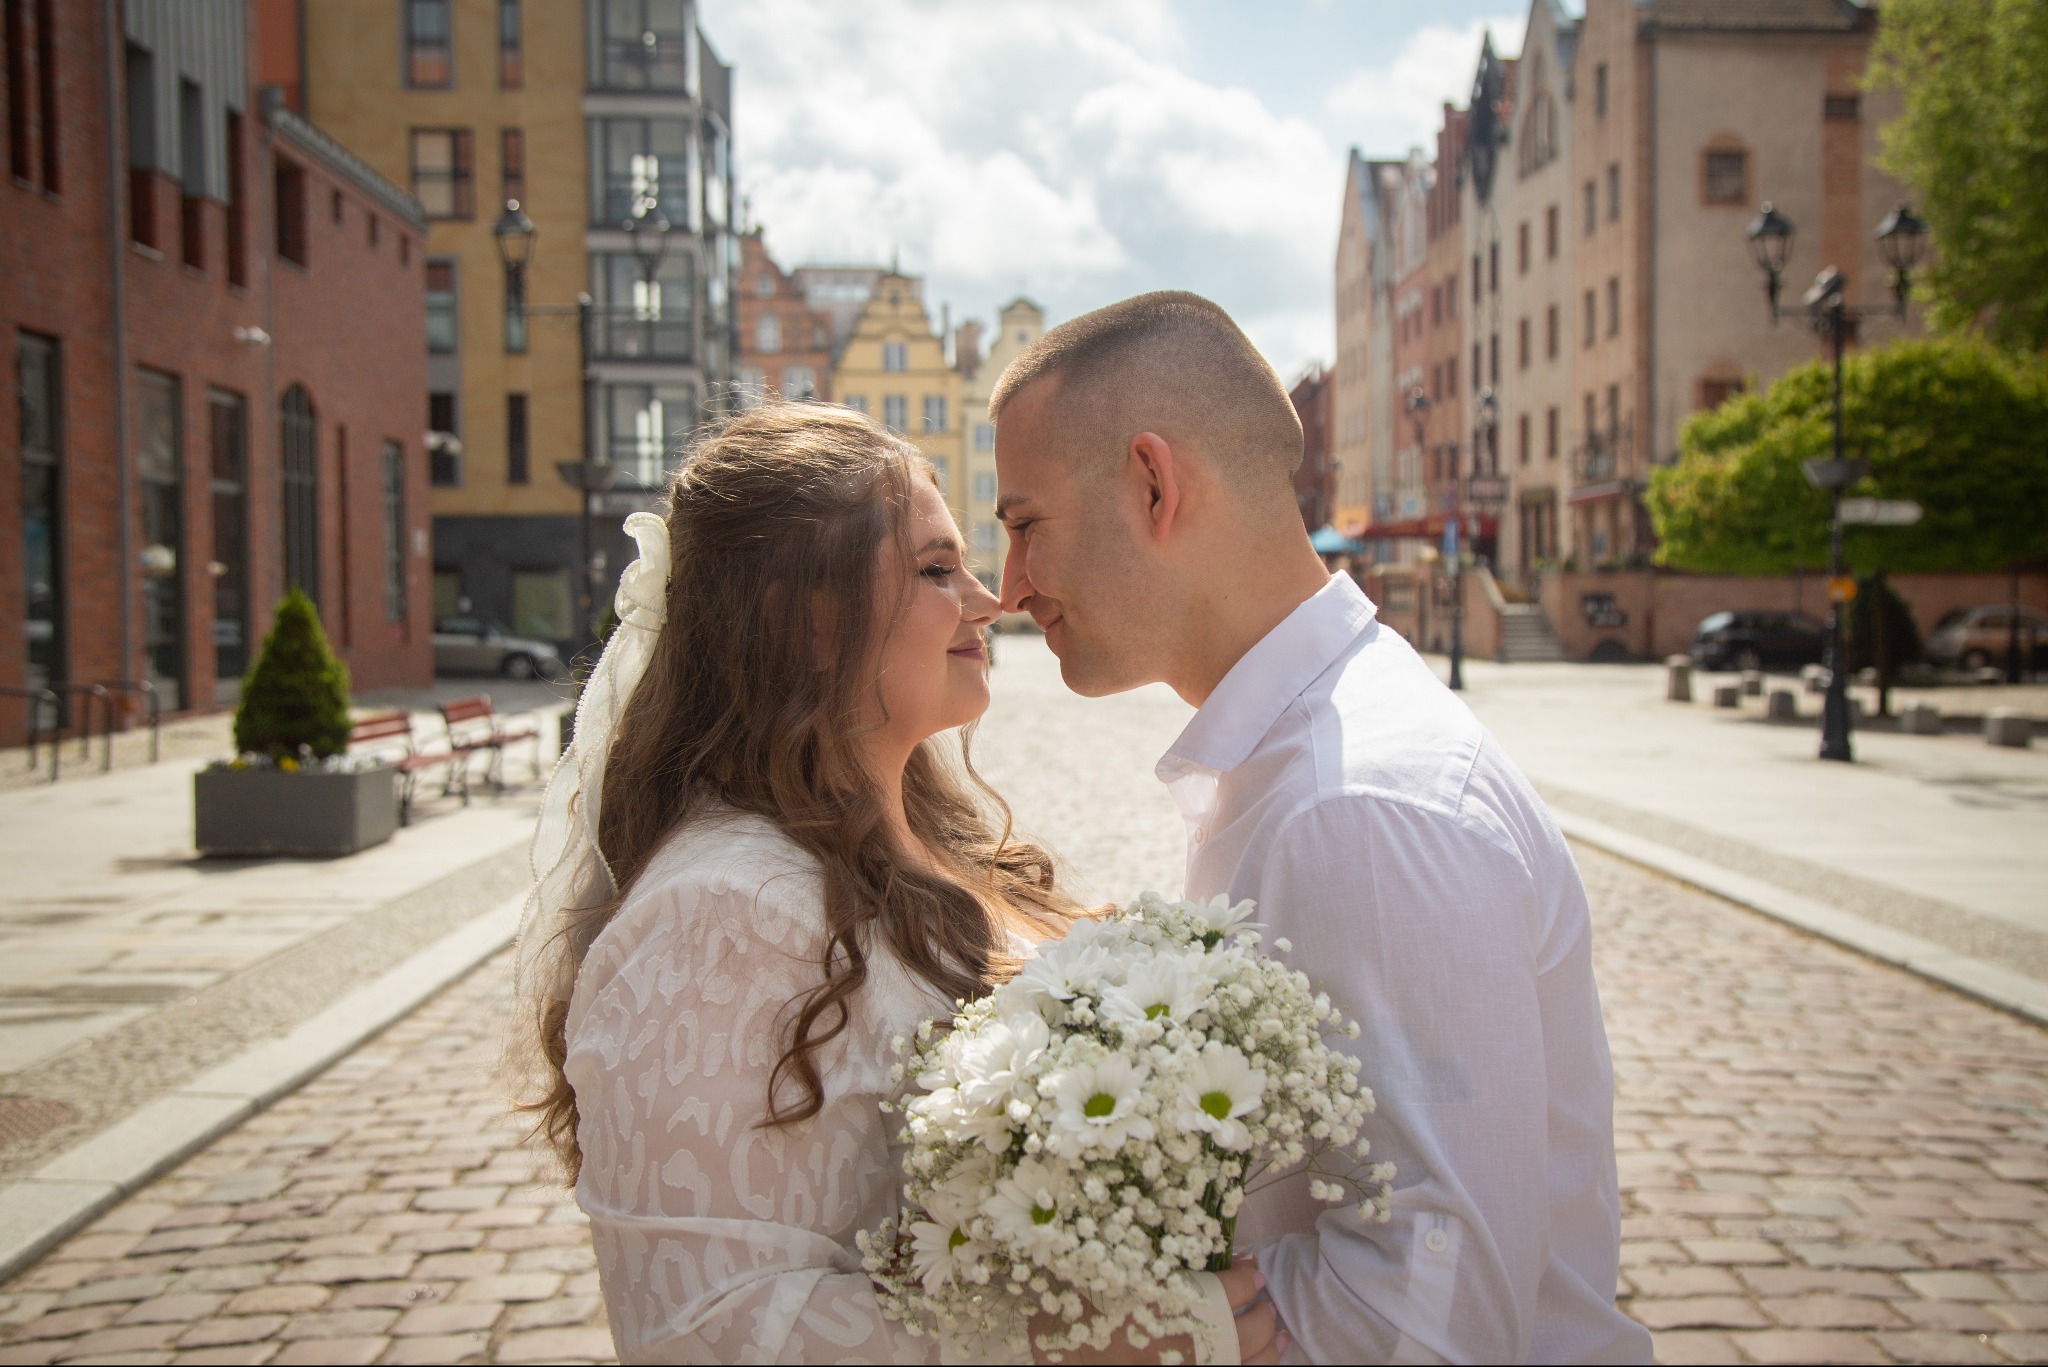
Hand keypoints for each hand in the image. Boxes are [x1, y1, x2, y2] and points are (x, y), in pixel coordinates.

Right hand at [1026, 1257, 1287, 1364]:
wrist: (1045, 1358)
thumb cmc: (1068, 1310)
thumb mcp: (1098, 1262)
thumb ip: (1125, 1234)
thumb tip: (1138, 1193)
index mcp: (1175, 1302)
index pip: (1230, 1288)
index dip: (1244, 1275)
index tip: (1249, 1263)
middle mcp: (1191, 1341)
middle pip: (1247, 1330)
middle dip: (1261, 1311)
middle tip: (1264, 1294)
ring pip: (1247, 1364)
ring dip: (1267, 1347)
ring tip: (1276, 1333)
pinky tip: (1257, 1363)